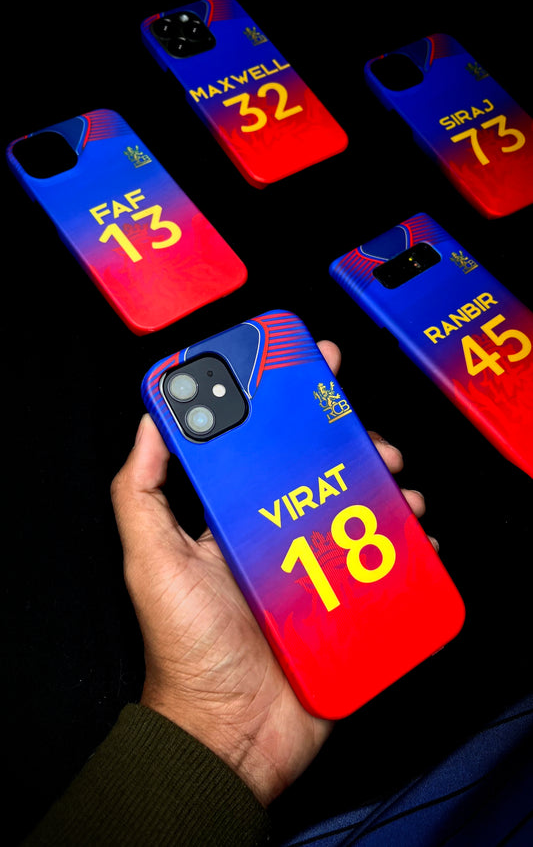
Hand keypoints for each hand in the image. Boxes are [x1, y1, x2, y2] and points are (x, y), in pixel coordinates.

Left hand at [111, 341, 426, 806]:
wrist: (230, 735)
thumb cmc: (185, 650)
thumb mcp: (151, 560)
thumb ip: (141, 491)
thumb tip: (150, 419)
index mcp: (234, 520)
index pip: (265, 450)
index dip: (290, 410)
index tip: (312, 372)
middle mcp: (277, 539)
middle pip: (324, 474)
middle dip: (352, 444)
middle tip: (370, 435)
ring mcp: (316, 572)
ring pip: (361, 512)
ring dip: (386, 489)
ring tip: (398, 486)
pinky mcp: (348, 606)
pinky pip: (385, 565)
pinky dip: (407, 546)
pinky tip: (415, 536)